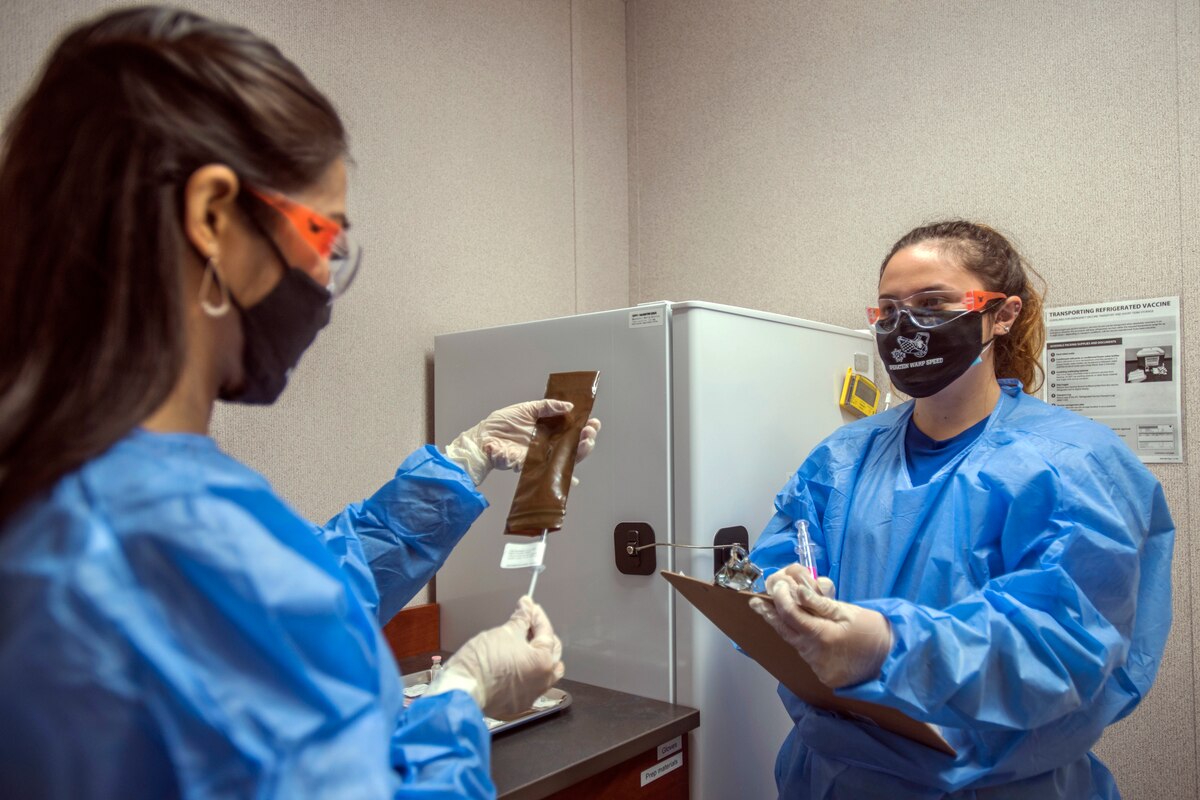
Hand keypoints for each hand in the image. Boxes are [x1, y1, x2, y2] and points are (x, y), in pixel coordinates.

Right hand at [427, 596, 563, 717]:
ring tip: (524, 646)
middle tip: (529, 625)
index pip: (547, 633)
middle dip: (543, 638)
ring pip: (544, 674)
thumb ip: (521, 619)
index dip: (537, 616)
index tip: (529, 607)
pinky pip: (529, 686)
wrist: (463, 690)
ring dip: (538, 658)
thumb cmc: (484, 661)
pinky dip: (526, 674)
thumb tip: (527, 605)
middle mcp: (543, 681)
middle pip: (552, 655)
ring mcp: (531, 695)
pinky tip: (514, 665)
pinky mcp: (517, 704)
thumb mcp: (504, 632)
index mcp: (543, 661)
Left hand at [444, 399, 601, 486]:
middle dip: (587, 438)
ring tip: (587, 441)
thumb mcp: (527, 408)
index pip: (572, 429)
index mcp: (549, 430)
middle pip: (574, 445)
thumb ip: (547, 407)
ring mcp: (542, 456)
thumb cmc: (502, 423)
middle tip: (591, 431)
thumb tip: (569, 406)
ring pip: (567, 458)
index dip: (584, 426)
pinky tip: (573, 477)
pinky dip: (563, 477)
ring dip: (580, 452)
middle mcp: (549, 444)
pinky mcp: (533, 466)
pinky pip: (550, 472)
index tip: (593, 421)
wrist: (483, 437)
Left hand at [749, 565, 890, 688]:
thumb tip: (797, 592)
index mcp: (822, 636)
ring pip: (793, 642)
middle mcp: (815, 653)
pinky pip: (804, 652)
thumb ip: (820, 603)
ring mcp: (817, 665)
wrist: (891, 660)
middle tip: (755, 602)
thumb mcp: (848, 611)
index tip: (778, 586)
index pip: (791, 615)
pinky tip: (797, 629)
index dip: (780, 598)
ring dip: (784, 625)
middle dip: (769, 614)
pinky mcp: (821, 673)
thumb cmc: (873, 631)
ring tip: (771, 610)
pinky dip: (798, 638)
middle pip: (784, 630)